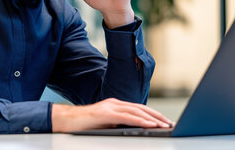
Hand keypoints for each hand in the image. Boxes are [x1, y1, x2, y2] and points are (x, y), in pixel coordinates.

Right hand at [51, 98, 172, 132]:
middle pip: (141, 108)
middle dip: (157, 116)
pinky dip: (140, 121)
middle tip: (169, 123)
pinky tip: (150, 125)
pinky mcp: (105, 113)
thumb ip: (118, 124)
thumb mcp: (106, 124)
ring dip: (152, 119)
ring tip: (164, 125)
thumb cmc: (84, 124)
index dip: (152, 114)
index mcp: (115, 105)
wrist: (65, 120)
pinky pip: (127, 117)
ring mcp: (110, 107)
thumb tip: (134, 130)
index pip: (138, 109)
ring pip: (136, 111)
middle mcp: (114, 103)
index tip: (164, 121)